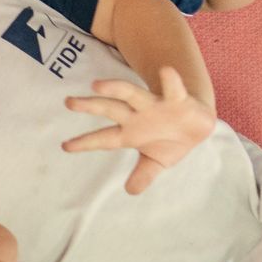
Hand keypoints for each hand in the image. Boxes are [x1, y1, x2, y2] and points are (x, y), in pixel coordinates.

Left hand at [62, 66, 216, 193]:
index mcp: (130, 132)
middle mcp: (137, 115)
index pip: (103, 138)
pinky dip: (171, 80)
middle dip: (90, 106)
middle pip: (109, 108)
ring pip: (131, 93)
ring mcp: (154, 104)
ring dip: (115, 88)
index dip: (85, 142)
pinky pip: (173, 88)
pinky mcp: (177, 99)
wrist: (196, 123)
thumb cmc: (169, 140)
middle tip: (68, 103)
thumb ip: (143, 174)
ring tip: (96, 85)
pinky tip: (166, 70)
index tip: (65, 146)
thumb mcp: (157, 162)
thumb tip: (130, 191)